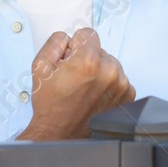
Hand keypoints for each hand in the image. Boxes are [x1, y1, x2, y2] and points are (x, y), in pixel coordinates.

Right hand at [22, 28, 136, 140]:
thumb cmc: (52, 105)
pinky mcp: (127, 95)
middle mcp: (109, 71)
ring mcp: (120, 84)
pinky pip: (118, 77)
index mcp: (89, 62)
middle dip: (87, 59)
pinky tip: (94, 94)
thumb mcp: (40, 67)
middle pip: (99, 49)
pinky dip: (108, 83)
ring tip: (84, 88)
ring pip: (110, 63)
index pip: (88, 33)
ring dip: (99, 71)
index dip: (75, 45)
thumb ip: (55, 42)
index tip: (71, 58)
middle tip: (74, 78)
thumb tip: (69, 37)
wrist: (61, 132)